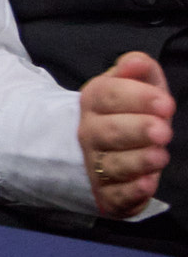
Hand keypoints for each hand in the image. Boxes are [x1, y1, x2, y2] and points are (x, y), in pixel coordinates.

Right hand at [80, 51, 173, 218]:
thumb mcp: (131, 86)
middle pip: (109, 131)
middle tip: (163, 131)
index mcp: (94, 102)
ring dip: (137, 160)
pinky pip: (115, 194)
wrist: (95, 150)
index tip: (166, 103)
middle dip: (137, 130)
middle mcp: (89, 133)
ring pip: (112, 164)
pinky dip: (130, 192)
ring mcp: (94, 164)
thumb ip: (136, 71)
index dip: (136, 98)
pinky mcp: (106, 194)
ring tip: (161, 156)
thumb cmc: (124, 114)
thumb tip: (138, 61)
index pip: (108, 95)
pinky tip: (147, 184)